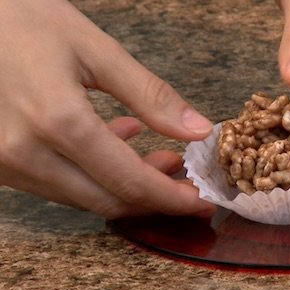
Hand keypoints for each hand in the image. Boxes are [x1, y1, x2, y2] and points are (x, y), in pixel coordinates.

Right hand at [0, 0, 215, 217]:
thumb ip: (151, 95)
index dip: (171, 197)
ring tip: (162, 159)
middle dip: (155, 198)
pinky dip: (97, 174)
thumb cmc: (25, 20)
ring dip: (128, 186)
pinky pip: (59, 183)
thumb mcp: (96, 50)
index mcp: (57, 121)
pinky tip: (119, 142)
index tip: (201, 201)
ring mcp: (6, 162)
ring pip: (83, 197)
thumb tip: (198, 130)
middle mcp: (25, 153)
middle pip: (107, 200)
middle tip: (186, 182)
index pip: (128, 181)